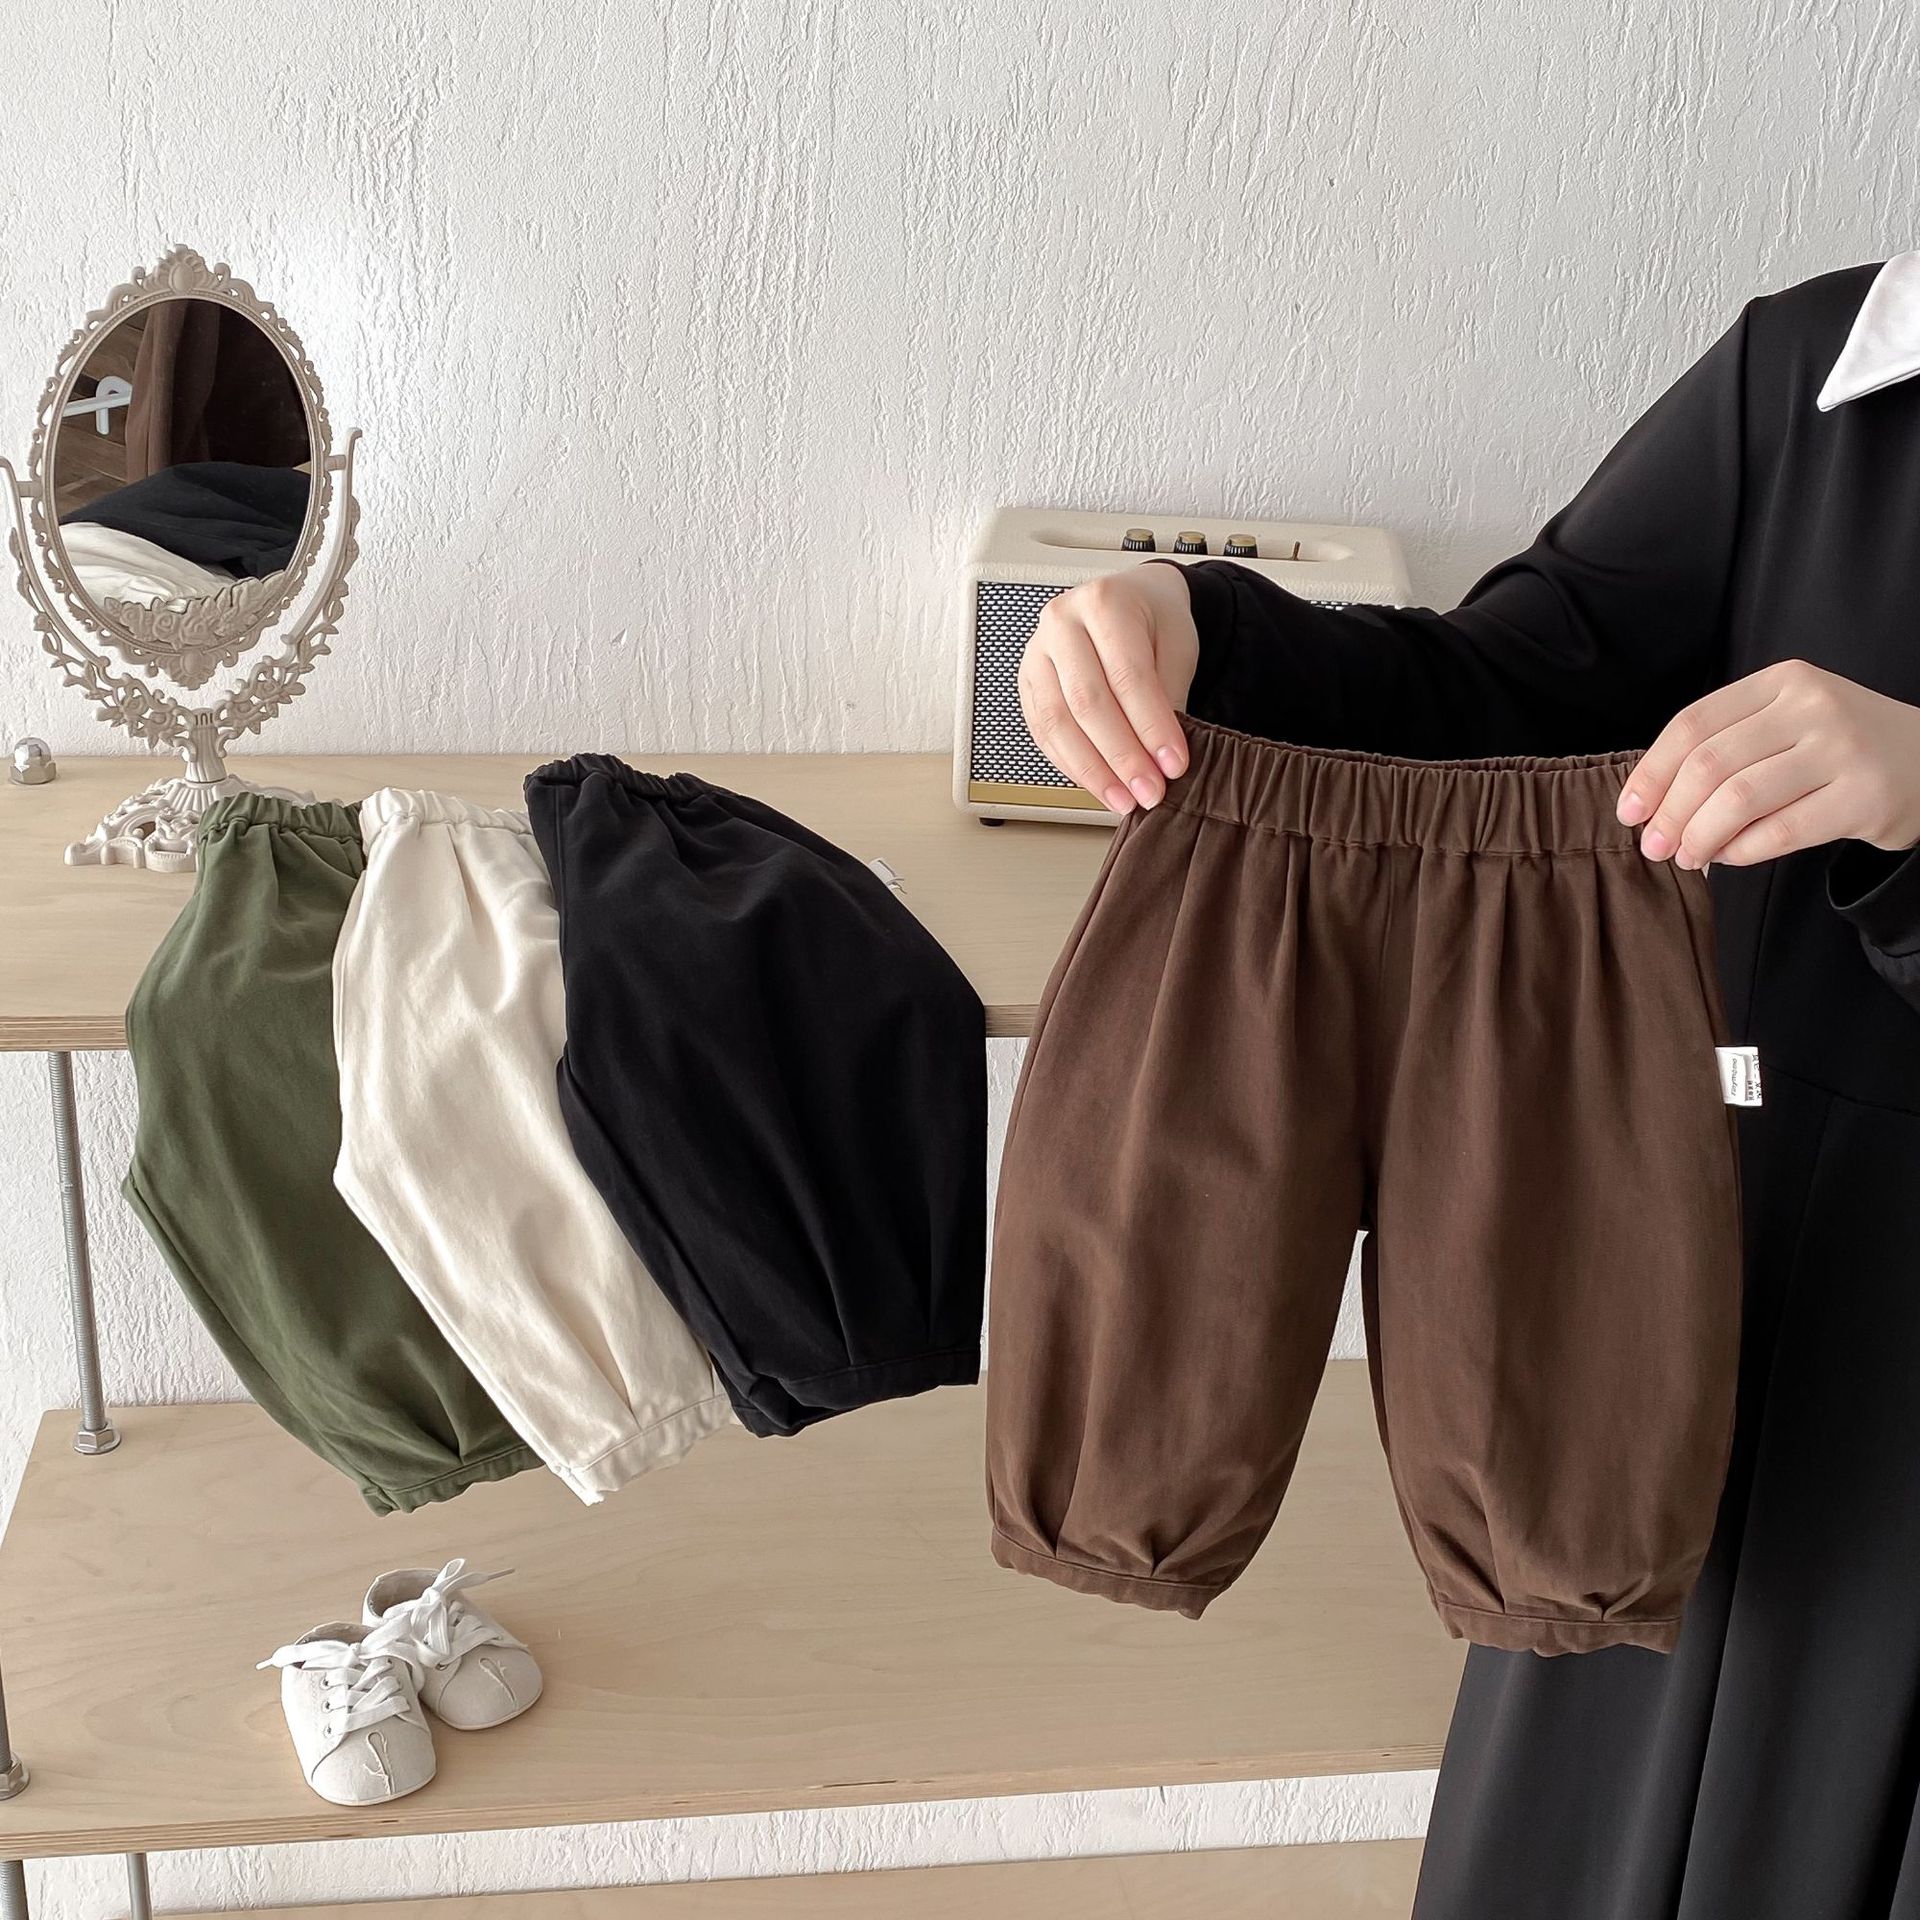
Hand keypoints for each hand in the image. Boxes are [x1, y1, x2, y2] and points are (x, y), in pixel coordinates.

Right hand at [1018, 563, 1200, 812]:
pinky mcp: (1027, 683)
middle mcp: (1061, 623)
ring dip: (1091, 770)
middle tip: (1148, 790)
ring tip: (1122, 798)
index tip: (1173, 765)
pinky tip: (1097, 783)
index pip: (1127, 676)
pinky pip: (1042, 732)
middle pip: (1087, 701)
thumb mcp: (1177, 644)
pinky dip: (1070, 764)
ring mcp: (1036, 653)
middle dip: (1121, 756)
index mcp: (1104, 603)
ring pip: (1056, 721)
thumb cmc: (1153, 620)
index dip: (1151, 727)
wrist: (1127, 600)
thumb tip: (1161, 754)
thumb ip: (1169, 693)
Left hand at [1619, 660, 1919, 866]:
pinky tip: (1728, 857)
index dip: (1651, 773)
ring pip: (1739, 800)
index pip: (1693, 724)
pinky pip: (1780, 832)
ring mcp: (1843, 750)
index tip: (1628, 811)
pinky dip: (1741, 852)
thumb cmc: (1838, 748)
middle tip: (1653, 847)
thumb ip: (1725, 747)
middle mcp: (1814, 707)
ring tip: (1687, 857)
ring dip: (1699, 837)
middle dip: (1669, 813)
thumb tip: (1650, 804)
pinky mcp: (1865, 797)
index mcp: (1782, 681)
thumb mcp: (1786, 723)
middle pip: (1709, 765)